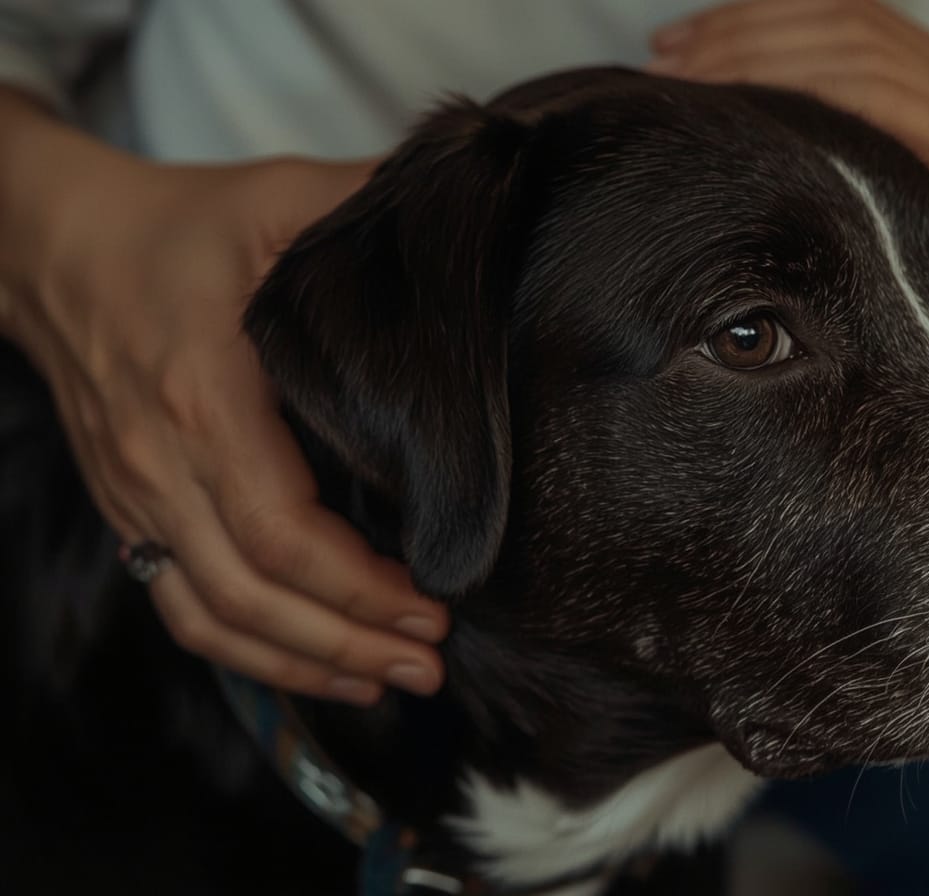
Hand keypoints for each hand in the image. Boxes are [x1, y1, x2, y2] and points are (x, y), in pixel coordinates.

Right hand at [0, 104, 447, 704]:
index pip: (280, 532)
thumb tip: (460, 220)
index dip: (357, 587)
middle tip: (429, 664)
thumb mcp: (279, 199)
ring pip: (212, 618)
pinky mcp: (134, 513)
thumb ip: (365, 208)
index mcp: (204, 400)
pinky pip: (182, 608)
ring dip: (301, 662)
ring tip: (387, 680)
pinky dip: (248, 654)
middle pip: (252, 594)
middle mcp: (162, 466)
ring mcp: (140, 499)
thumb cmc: (179, 227)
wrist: (55, 247)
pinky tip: (314, 665)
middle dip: (346, 641)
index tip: (431, 607)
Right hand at [649, 0, 928, 425]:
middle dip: (751, 46)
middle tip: (670, 76)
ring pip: (858, 19)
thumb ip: (874, 310)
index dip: (775, 87)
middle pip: (857, 43)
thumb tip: (759, 309)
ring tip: (680, 50)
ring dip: (760, 24)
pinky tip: (729, 36)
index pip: (871, 95)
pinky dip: (793, 22)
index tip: (698, 110)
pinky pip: (870, 23)